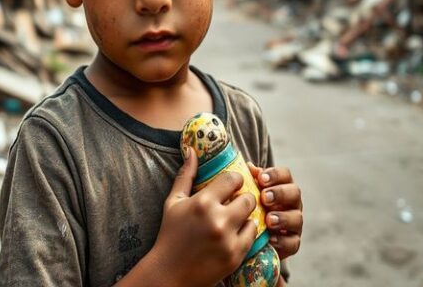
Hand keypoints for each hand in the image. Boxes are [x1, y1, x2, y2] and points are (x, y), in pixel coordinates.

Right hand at [150, 148, 257, 286]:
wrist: (169, 273)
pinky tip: (236, 232)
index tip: (231, 185)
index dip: (235, 180)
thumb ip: (186, 174)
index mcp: (203, 202)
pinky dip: (247, 232)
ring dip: (246, 215)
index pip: (233, 179)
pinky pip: (253, 235)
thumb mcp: (173, 202)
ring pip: (253, 216)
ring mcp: (228, 240)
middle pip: (248, 198)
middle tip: (236, 202)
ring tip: (235, 218)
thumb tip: (192, 149)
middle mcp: (218, 220)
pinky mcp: (235, 256)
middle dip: (243, 197)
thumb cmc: (170, 234)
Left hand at [249, 163, 301, 260]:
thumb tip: (250, 167)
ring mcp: (294, 223)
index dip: (275, 174)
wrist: (246, 238)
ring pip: (297, 218)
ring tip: (268, 219)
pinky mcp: (292, 243)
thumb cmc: (248, 209)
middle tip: (264, 198)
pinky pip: (293, 242)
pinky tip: (270, 239)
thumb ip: (250, 180)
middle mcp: (292, 203)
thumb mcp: (247, 193)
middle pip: (294, 193)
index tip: (261, 179)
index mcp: (282, 186)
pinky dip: (282, 241)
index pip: (285, 174)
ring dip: (283, 217)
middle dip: (280, 194)